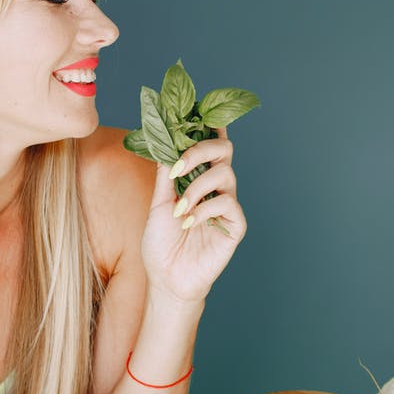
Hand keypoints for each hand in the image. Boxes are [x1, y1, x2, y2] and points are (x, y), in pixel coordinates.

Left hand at [140, 128, 245, 304]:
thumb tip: (165, 138)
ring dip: (196, 187)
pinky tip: (188, 222)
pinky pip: (228, 203)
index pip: (209, 145)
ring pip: (225, 174)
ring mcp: (227, 205)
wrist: (167, 278)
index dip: (207, 126)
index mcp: (197, 178)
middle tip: (178, 165)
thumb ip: (165, 173)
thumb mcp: (158, 203)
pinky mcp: (235, 225)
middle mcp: (216, 187)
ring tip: (179, 208)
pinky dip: (204, 208)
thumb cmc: (161, 242)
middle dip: (201, 149)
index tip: (192, 115)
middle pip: (224, 149)